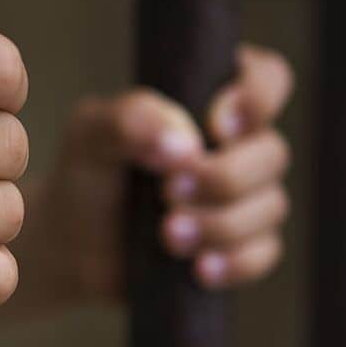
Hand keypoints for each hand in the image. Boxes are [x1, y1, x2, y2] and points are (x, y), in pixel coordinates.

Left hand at [37, 45, 292, 298]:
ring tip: (167, 234)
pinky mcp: (238, 245)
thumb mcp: (91, 134)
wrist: (73, 244)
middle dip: (224, 178)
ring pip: (271, 207)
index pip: (267, 78)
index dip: (258, 98)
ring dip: (221, 224)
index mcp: (206, 100)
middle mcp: (235, 145)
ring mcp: (242, 197)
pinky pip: (264, 253)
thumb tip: (183, 143)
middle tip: (167, 192)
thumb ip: (130, 119)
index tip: (215, 126)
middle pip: (272, 153)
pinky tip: (199, 268)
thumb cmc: (86, 174)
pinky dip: (235, 261)